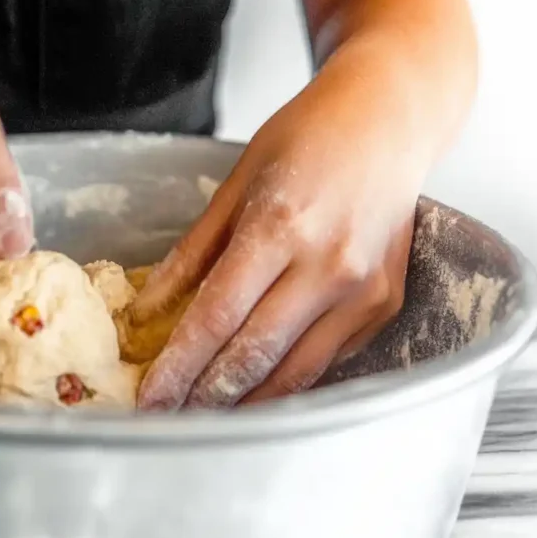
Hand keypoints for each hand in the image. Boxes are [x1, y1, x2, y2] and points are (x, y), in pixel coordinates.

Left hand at [131, 109, 425, 409]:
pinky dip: (288, 378)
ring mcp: (363, 292)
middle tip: (169, 417)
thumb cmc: (308, 138)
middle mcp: (328, 266)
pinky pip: (327, 359)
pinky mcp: (385, 306)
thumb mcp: (235, 184)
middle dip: (204, 395)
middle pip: (254, 354)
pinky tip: (255, 388)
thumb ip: (192, 254)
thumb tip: (147, 309)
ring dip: (246, 401)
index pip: (216, 316)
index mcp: (281, 228)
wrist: (389, 120)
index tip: (150, 396)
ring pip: (295, 372)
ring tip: (205, 414)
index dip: (178, 365)